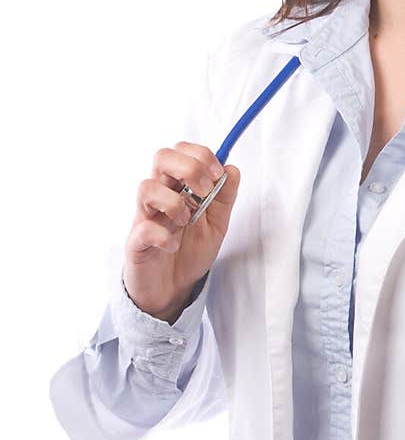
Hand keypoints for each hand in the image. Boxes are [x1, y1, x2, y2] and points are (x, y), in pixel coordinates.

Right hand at [123, 141, 241, 322]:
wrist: (172, 288)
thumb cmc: (189, 251)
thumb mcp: (217, 223)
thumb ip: (224, 197)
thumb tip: (232, 169)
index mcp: (177, 187)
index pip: (179, 151)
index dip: (200, 155)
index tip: (217, 174)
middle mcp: (159, 197)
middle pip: (161, 157)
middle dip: (189, 168)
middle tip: (204, 192)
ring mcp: (145, 217)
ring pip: (146, 187)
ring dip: (174, 202)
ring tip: (187, 221)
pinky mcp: (137, 243)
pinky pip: (144, 230)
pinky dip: (164, 236)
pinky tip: (174, 245)